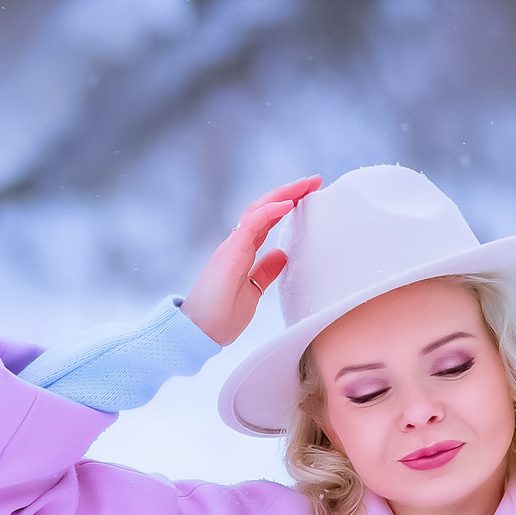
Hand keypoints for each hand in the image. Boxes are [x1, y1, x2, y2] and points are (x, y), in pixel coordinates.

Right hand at [180, 176, 321, 346]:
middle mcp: (237, 243)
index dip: (287, 205)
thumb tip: (282, 255)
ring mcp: (232, 246)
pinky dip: (270, 211)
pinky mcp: (229, 253)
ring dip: (283, 194)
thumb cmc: (222, 317)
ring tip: (305, 185)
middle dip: (290, 192)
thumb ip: (265, 271)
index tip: (310, 195)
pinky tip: (288, 204)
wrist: (201, 333)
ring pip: (258, 209)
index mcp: (243, 251)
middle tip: (314, 181)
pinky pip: (251, 224)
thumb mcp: (253, 292)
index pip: (267, 220)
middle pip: (265, 208)